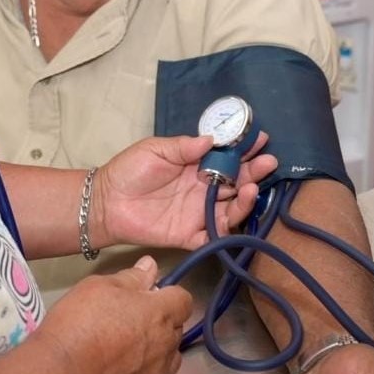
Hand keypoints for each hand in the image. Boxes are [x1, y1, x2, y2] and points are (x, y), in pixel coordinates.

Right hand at [32, 255, 191, 373]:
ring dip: (156, 342)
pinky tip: (124, 358)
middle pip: (176, 325)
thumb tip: (149, 267)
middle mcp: (165, 342)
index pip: (183, 298)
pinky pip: (156, 372)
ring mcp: (157, 369)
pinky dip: (146, 364)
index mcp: (158, 312)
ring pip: (168, 351)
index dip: (168, 292)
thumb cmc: (80, 324)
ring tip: (128, 338)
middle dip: (160, 316)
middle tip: (131, 312)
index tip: (151, 291)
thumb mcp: (100, 286)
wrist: (64, 368)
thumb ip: (131, 277)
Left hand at [92, 133, 276, 249]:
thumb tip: (212, 139)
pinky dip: (228, 229)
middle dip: (254, 171)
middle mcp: (202, 189)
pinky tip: (236, 214)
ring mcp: (198, 212)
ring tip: (252, 186)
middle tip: (268, 161)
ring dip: (245, 198)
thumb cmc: (129, 171)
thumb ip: (183, 146)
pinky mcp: (190, 234)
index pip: (226, 157)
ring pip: (231, 208)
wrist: (105, 202)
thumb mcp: (155, 150)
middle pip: (235, 182)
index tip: (260, 139)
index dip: (243, 148)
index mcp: (195, 166)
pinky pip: (214, 235)